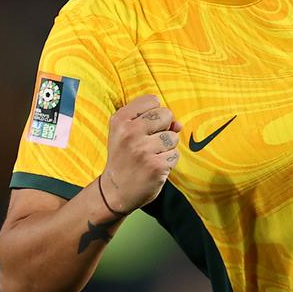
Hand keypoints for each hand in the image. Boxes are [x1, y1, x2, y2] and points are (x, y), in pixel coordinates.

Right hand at [102, 94, 182, 212]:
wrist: (114, 191)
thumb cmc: (125, 157)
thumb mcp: (127, 133)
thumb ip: (152, 120)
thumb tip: (178, 124)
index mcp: (120, 120)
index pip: (152, 100)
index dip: (155, 114)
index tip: (144, 127)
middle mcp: (129, 132)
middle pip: (166, 114)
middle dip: (164, 128)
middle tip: (148, 144)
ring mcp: (142, 149)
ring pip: (173, 137)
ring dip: (166, 148)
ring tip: (150, 156)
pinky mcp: (156, 165)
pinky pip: (175, 155)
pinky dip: (168, 162)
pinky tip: (154, 167)